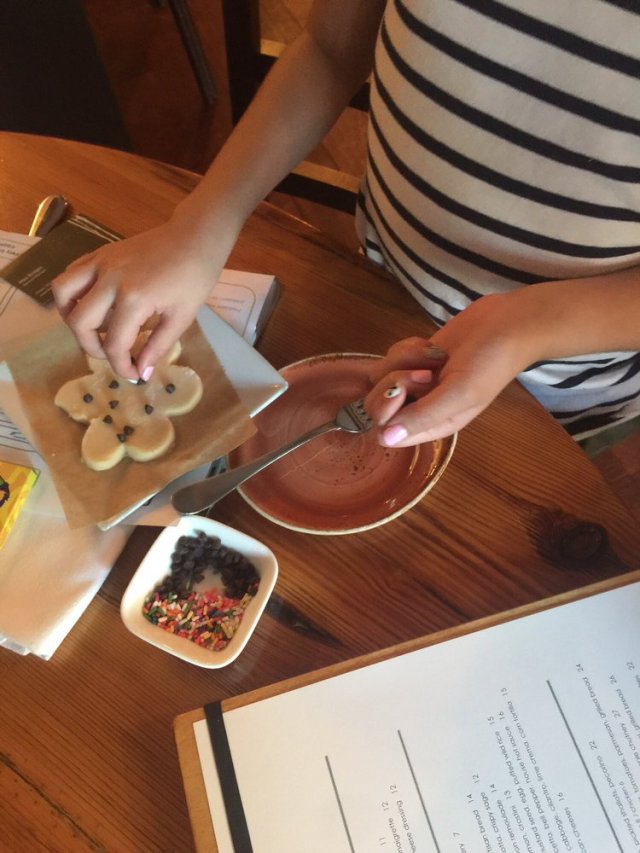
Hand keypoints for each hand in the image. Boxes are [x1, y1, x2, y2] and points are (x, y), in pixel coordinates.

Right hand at [51, 222, 221, 379]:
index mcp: (134, 298)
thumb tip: (142, 373)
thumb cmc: (195, 277)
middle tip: (111, 354)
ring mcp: (101, 262)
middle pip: (80, 322)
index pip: (114, 343)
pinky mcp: (99, 253)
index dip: (121, 366)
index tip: (133, 374)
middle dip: (92, 347)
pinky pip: (71, 274)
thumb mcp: (182, 317)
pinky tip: (91, 305)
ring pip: (62, 292)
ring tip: (92, 329)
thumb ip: (158, 346)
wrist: (195, 237)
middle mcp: (110, 279)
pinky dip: (72, 293)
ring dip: (71, 317)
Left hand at [365, 293, 538, 445]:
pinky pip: (391, 356)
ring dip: (402, 361)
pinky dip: (407, 348)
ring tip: (435, 356)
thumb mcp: (460, 393)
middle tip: (425, 372)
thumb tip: (385, 439)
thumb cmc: (491, 362)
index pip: (386, 433)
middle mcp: (421, 408)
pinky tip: (431, 346)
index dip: (386, 412)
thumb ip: (423, 417)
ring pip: (381, 377)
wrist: (508, 322)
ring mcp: (416, 382)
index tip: (404, 392)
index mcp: (433, 425)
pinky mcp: (415, 359)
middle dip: (394, 383)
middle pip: (377, 406)